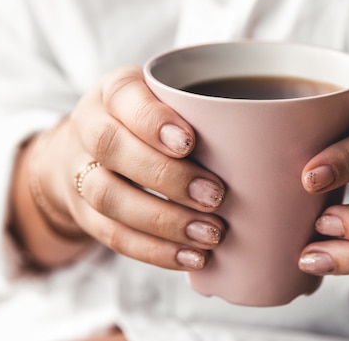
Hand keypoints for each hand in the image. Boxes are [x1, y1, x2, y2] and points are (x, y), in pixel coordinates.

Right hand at [31, 66, 225, 269]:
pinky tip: (192, 257)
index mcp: (114, 92)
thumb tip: (268, 140)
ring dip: (163, 220)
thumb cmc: (148, 122)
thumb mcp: (168, 100)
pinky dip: (154, 250)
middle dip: (166, 176)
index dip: (152, 121)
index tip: (189, 142)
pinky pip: (112, 235)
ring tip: (211, 233)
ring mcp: (79, 172)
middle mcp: (89, 127)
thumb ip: (203, 110)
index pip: (123, 97)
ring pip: (108, 196)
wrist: (89, 151)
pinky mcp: (84, 214)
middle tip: (216, 195)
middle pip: (112, 148)